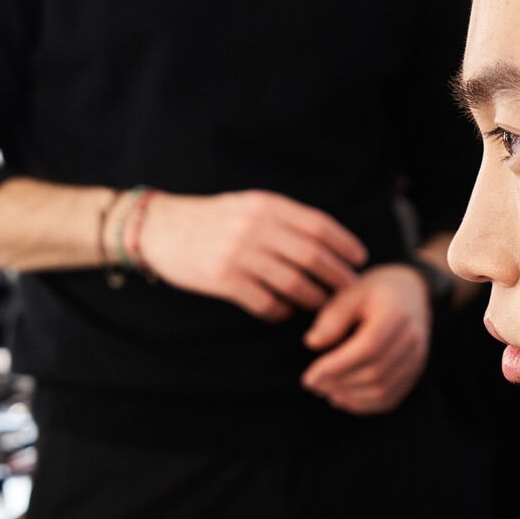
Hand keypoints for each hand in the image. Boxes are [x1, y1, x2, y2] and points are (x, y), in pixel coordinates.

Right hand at [140, 190, 367, 320]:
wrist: (159, 228)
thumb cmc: (212, 219)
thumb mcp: (248, 205)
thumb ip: (283, 218)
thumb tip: (328, 242)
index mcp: (266, 205)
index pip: (318, 225)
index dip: (344, 244)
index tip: (359, 259)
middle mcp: (255, 227)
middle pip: (312, 256)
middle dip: (337, 276)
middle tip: (351, 290)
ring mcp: (238, 254)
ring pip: (293, 282)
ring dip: (313, 298)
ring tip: (322, 305)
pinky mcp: (223, 279)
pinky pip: (265, 302)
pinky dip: (281, 311)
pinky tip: (285, 313)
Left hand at [301, 263, 431, 414]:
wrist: (409, 292)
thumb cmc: (373, 291)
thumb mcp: (350, 293)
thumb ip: (332, 318)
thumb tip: (312, 343)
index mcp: (395, 313)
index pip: (367, 348)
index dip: (336, 366)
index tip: (309, 376)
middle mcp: (412, 338)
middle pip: (374, 372)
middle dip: (339, 383)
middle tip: (312, 384)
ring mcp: (417, 358)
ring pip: (382, 389)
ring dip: (349, 396)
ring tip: (324, 391)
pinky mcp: (414, 373)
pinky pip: (390, 398)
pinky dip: (364, 405)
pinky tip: (342, 398)